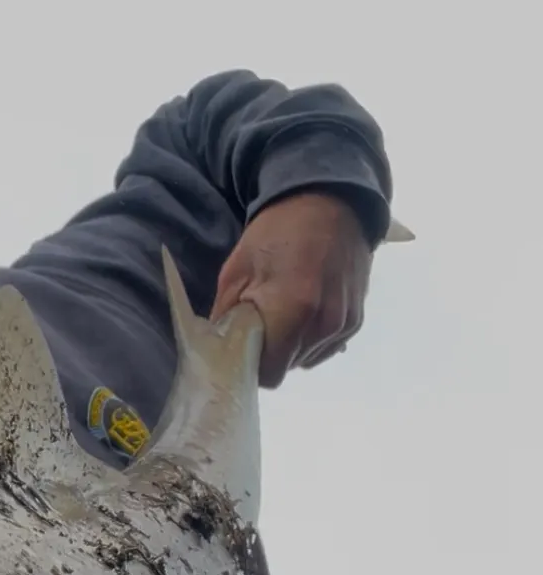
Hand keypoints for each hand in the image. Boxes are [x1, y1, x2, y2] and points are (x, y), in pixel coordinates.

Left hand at [210, 192, 373, 388]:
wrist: (328, 203)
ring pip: (306, 360)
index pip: (269, 372)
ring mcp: (345, 324)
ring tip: (281, 314)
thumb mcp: (236, 270)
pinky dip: (309, 339)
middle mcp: (325, 323)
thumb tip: (217, 351)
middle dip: (269, 353)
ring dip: (290, 347)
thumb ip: (226, 316)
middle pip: (288, 367)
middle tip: (257, 326)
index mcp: (293, 310)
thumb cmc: (275, 233)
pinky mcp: (356, 321)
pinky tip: (302, 312)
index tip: (239, 348)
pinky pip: (325, 348)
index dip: (251, 365)